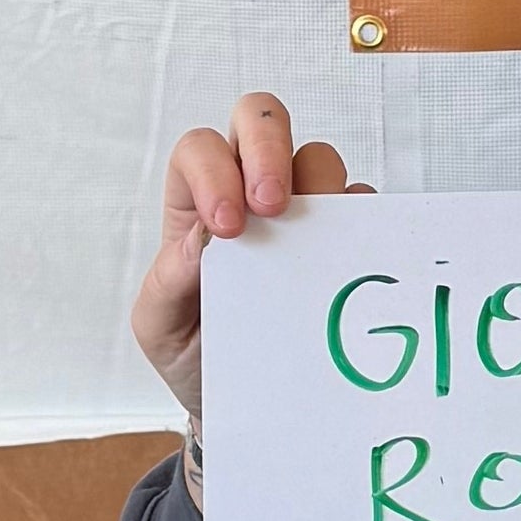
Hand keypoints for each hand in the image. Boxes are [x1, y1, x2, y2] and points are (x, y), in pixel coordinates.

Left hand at [129, 93, 360, 422]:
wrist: (240, 401)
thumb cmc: (194, 353)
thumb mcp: (160, 327)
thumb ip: (167, 284)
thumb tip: (197, 243)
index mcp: (196, 200)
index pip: (201, 149)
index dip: (214, 171)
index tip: (228, 227)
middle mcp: (249, 190)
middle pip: (260, 119)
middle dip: (268, 148)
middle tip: (273, 205)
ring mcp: (301, 210)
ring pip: (319, 159)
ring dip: (319, 188)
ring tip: (311, 244)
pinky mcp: (341, 239)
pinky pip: (361, 208)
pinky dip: (357, 225)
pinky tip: (345, 261)